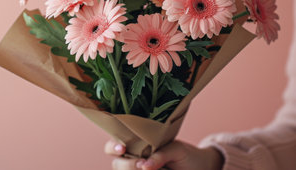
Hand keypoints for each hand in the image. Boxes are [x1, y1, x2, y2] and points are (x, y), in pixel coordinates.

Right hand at [104, 139, 223, 169]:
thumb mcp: (176, 149)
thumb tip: (145, 166)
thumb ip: (160, 154)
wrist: (200, 169)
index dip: (113, 146)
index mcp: (136, 145)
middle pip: (116, 163)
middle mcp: (133, 159)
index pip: (114, 145)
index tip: (122, 148)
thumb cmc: (186, 155)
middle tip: (142, 165)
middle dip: (126, 165)